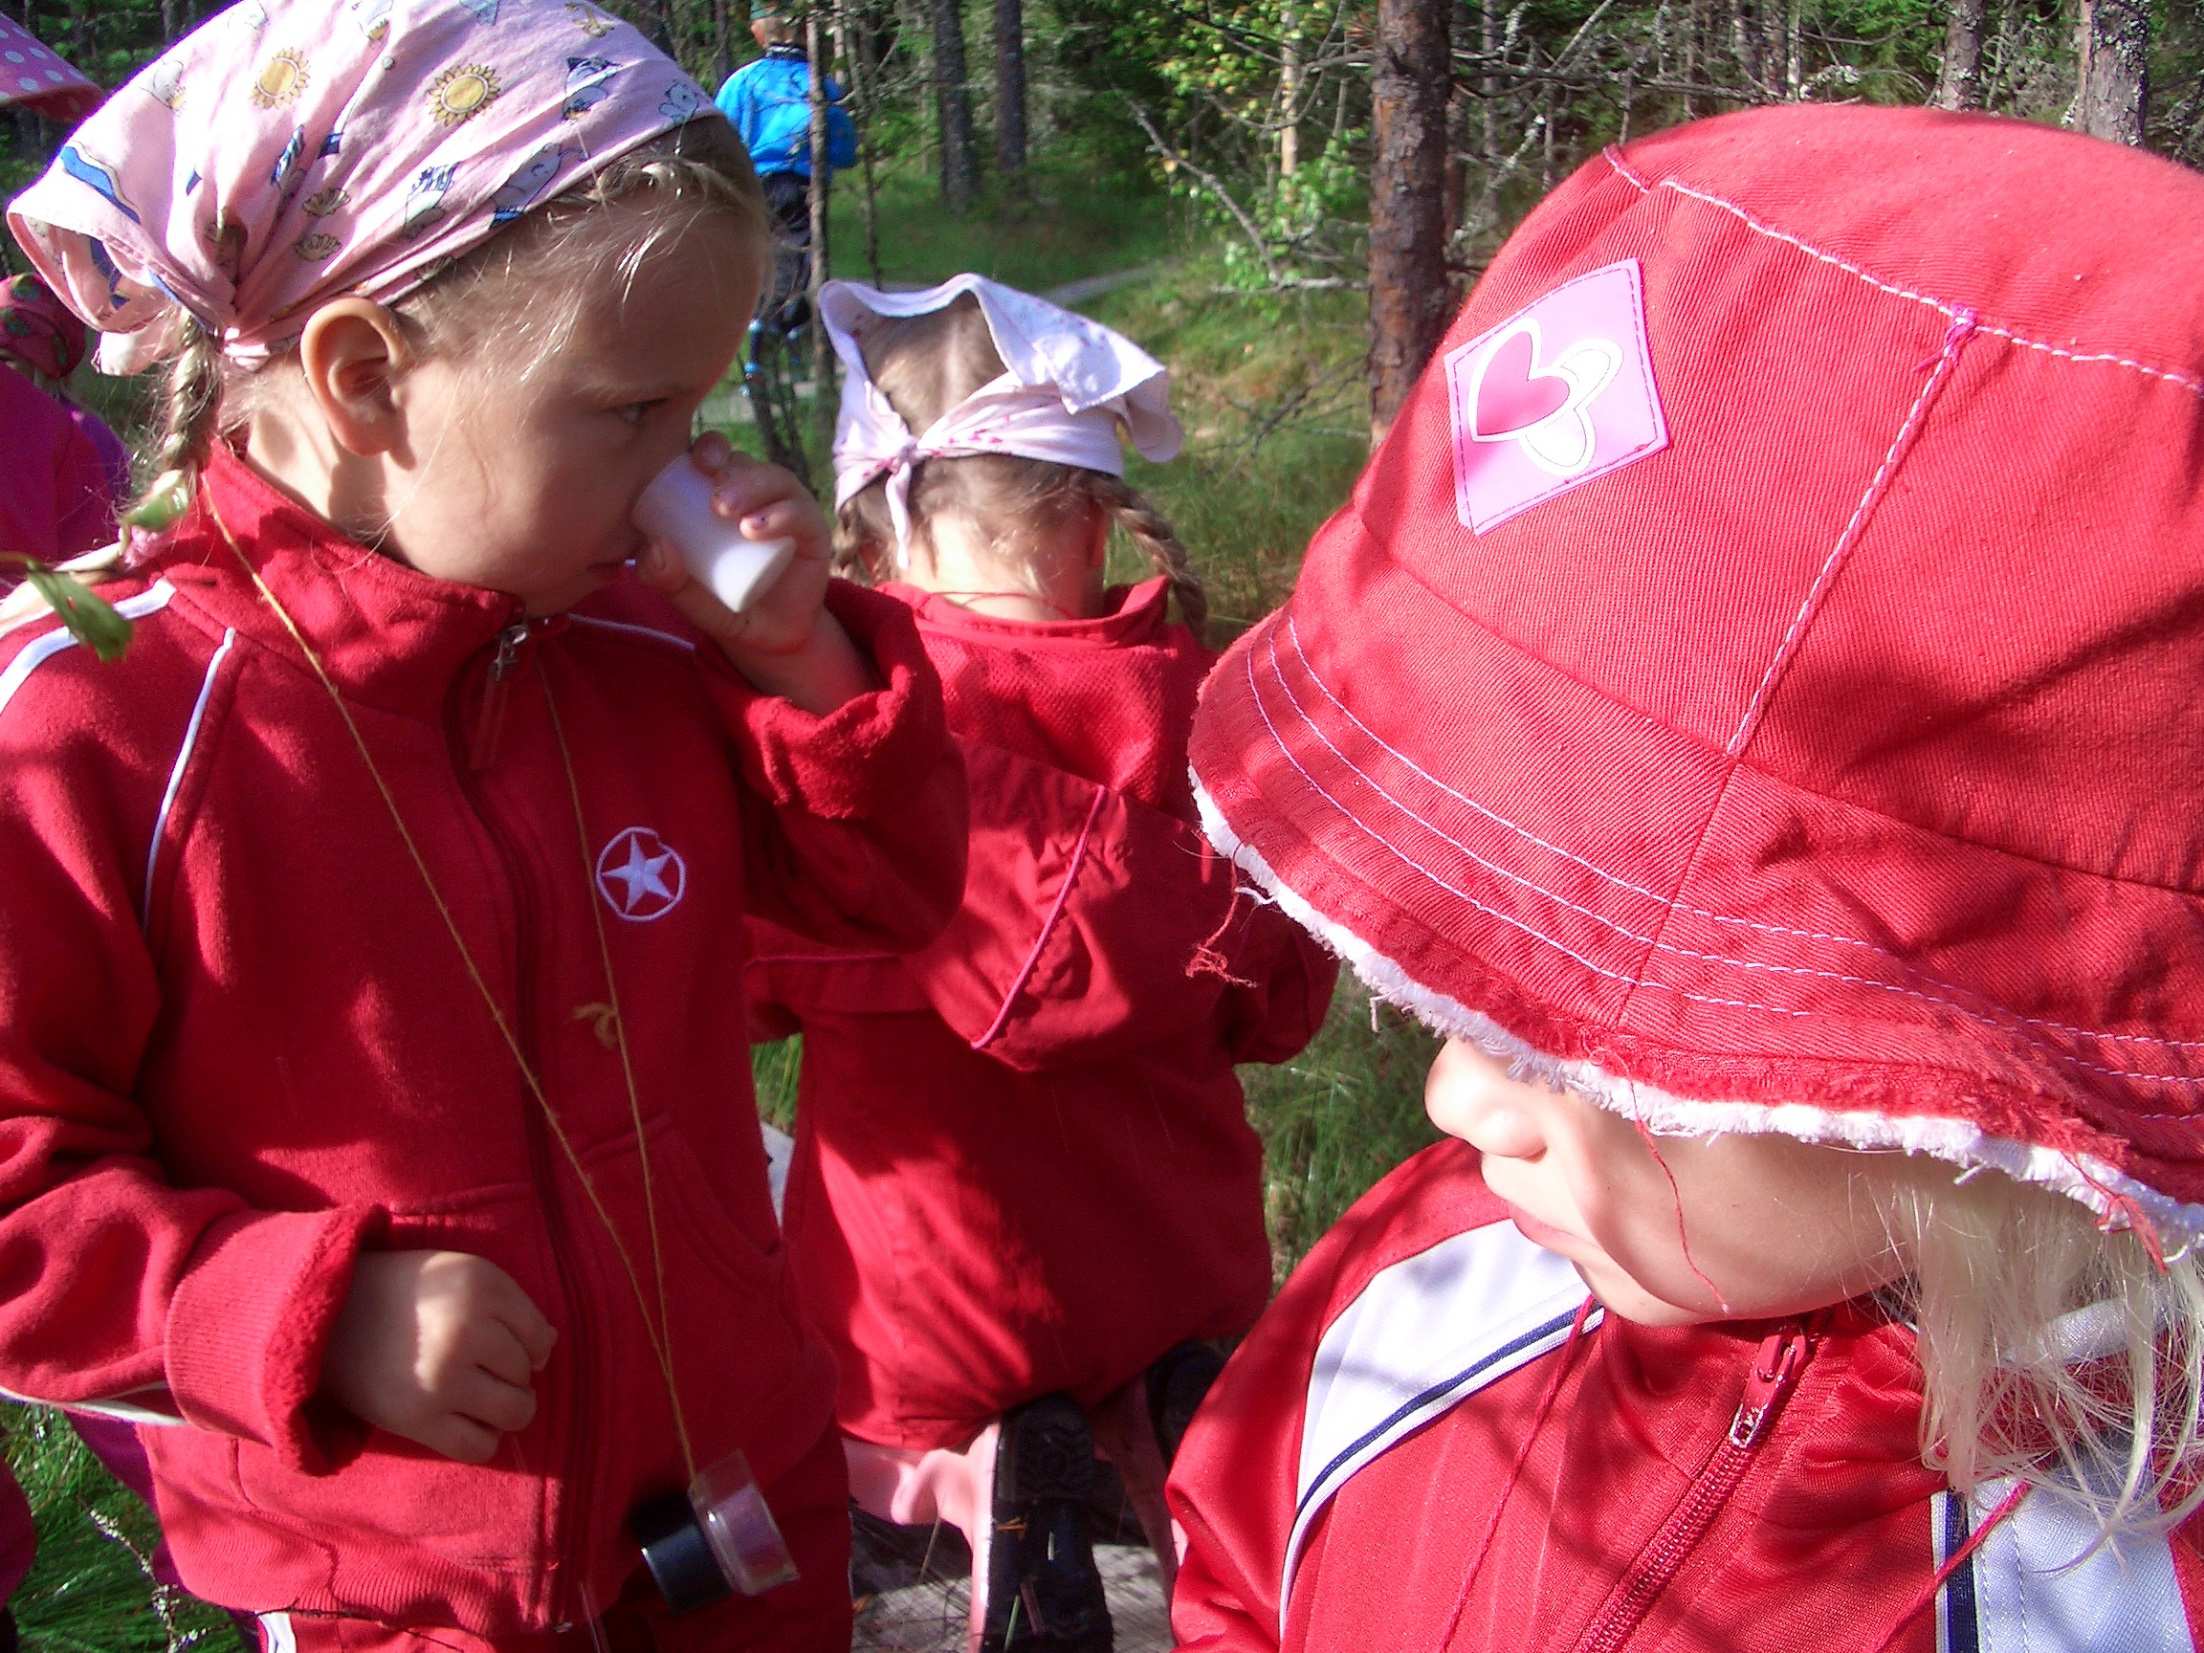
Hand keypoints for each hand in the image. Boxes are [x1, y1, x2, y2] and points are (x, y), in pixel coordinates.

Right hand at [321, 1250, 556, 1463]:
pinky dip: (483, 1439)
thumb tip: (548, 1348)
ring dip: (506, 1410)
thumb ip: (510, 1304)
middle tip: (481, 1369)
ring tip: (480, 1398)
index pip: (540, 1336)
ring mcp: (444, 1378)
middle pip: (526, 1374)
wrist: (329, 1317)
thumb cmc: (406, 1293)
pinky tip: (465, 1421)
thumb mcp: (462, 1273)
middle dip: (512, 1375)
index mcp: (481, 1287)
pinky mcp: (419, 1420)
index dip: (529, 1345)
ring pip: (516, 1412)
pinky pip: (480, 1446)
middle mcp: (467, 1330)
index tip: (503, 1344)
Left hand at [638, 436, 871, 712]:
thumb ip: (666, 580)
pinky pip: (800, 512)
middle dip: (728, 467)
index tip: (692, 463)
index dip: (707, 449)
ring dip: (752, 489)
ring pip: (775, 479)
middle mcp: (758, 494)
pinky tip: (755, 530)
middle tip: (712, 500)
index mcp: (723, 495)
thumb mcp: (689, 598)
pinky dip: (780, 516)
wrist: (768, 638)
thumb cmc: (723, 608)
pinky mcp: (813, 530)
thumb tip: (653, 548)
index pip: (715, 458)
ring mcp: (788, 508)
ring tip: (731, 516)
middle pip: (744, 462)